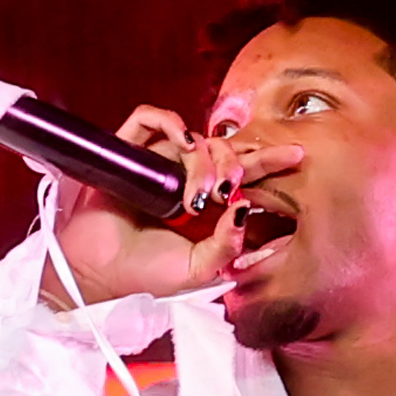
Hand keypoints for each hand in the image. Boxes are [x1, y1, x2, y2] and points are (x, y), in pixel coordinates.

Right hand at [43, 105, 305, 305]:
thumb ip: (227, 245)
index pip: (241, 173)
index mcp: (203, 203)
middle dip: (235, 164)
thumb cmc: (145, 276)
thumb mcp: (199, 270)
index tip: (296, 155)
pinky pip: (148, 119)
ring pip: (193, 139)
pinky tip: (181, 142)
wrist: (99, 276)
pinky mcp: (127, 153)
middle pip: (222, 149)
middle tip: (228, 190)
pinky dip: (168, 121)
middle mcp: (182, 178)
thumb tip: (244, 208)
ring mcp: (155, 163)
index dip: (267, 161)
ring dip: (203, 162)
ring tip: (196, 196)